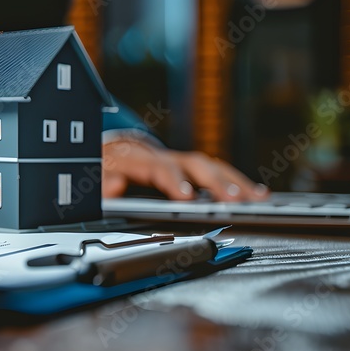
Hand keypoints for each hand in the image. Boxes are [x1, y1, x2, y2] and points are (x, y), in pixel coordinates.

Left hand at [102, 138, 268, 201]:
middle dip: (215, 181)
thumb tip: (112, 183)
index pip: (157, 166)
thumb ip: (101, 184)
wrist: (104, 151)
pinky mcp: (186, 167)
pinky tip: (258, 193)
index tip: (187, 196)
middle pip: (192, 164)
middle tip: (234, 199)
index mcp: (133, 156)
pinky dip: (235, 182)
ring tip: (257, 198)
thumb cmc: (100, 168)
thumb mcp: (92, 177)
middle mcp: (159, 154)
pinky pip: (214, 172)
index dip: (173, 180)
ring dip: (233, 182)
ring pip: (208, 166)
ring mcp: (174, 159)